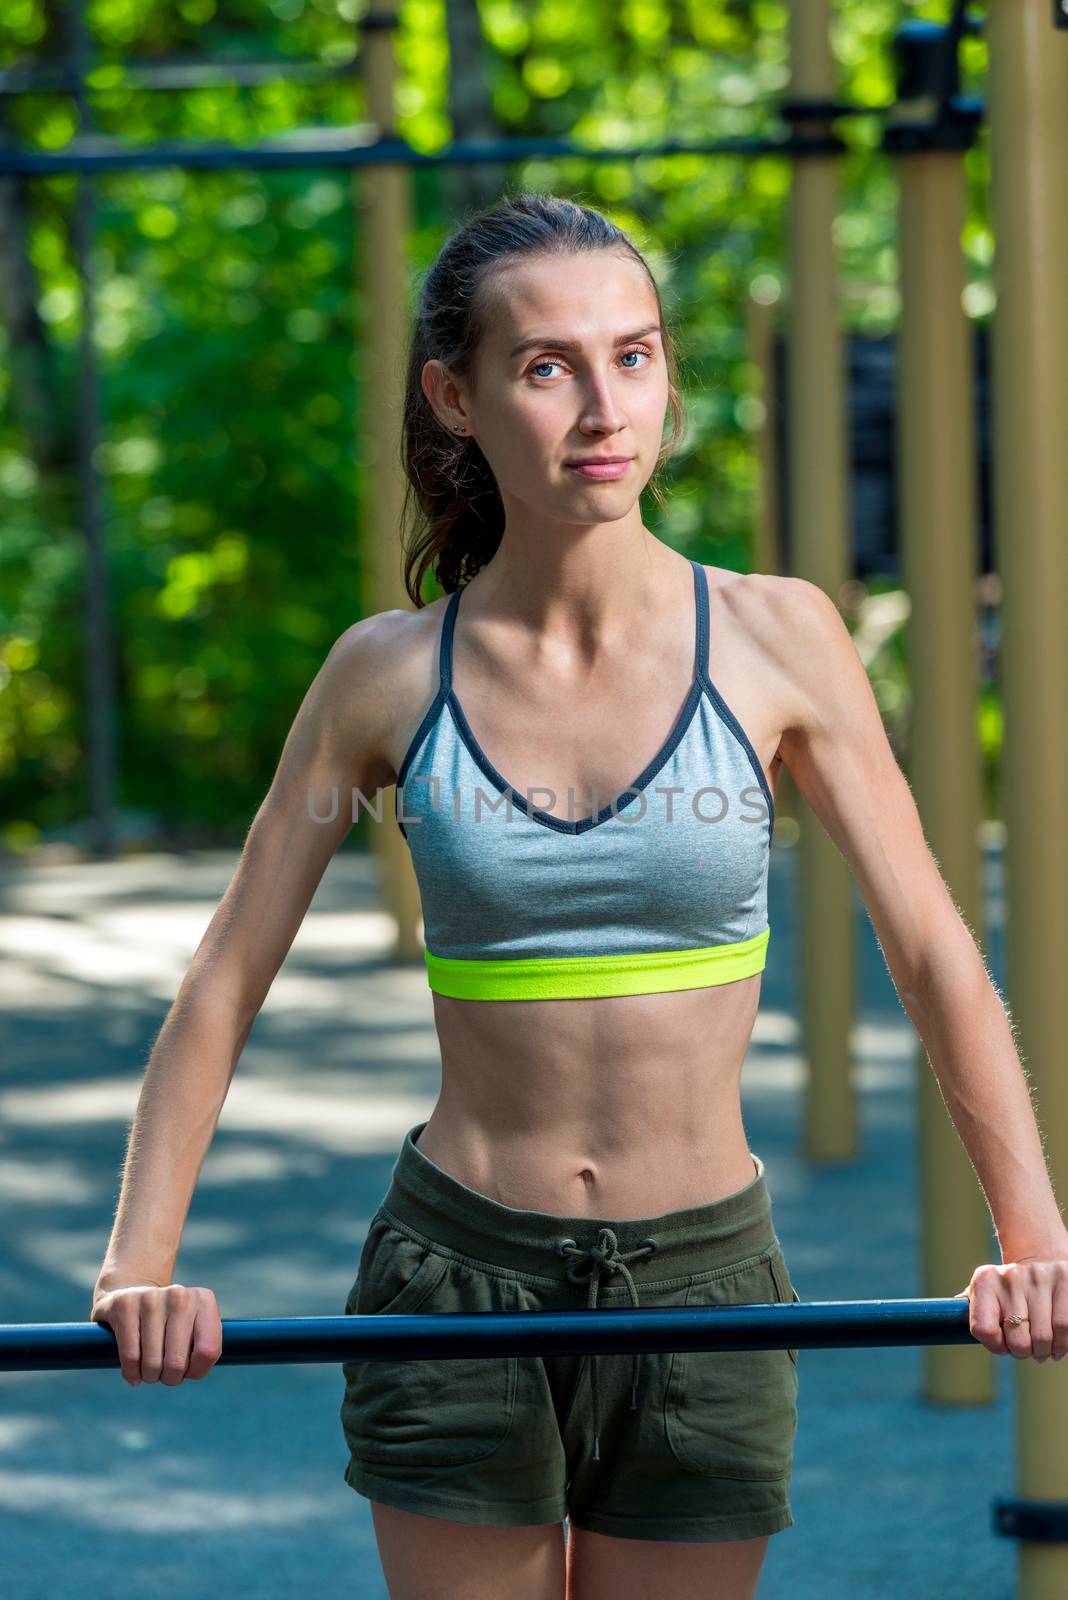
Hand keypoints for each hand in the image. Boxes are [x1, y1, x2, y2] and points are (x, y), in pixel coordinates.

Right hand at [90, 1281, 222, 1386]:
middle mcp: (179, 1295)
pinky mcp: (125, 1305)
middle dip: (170, 1378)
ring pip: (152, 1363)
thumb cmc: (170, 1323)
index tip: (188, 1370)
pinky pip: (131, 1357)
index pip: (208, 1351)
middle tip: (165, 1373)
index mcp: (203, 1300)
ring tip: (150, 1369)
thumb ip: (205, 1349)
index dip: (196, 1371)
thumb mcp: (195, 1329)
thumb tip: (194, 1370)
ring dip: (150, 1376)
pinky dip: (132, 1372)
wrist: (132, 1296)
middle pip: (177, 1363)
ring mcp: (151, 1298)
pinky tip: (134, 1371)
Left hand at [954, 1256, 1067, 1361]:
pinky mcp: (1064, 1278)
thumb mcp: (985, 1296)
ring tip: (1044, 1350)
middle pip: (1018, 1339)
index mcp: (984, 1281)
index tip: (1002, 1345)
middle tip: (1027, 1351)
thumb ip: (973, 1314)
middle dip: (1023, 1353)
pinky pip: (1066, 1326)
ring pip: (1044, 1337)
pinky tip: (1058, 1347)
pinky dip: (1064, 1345)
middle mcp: (1010, 1276)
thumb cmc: (1008, 1292)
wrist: (1040, 1262)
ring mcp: (1039, 1276)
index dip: (995, 1346)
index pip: (982, 1330)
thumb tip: (937, 1323)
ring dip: (1045, 1352)